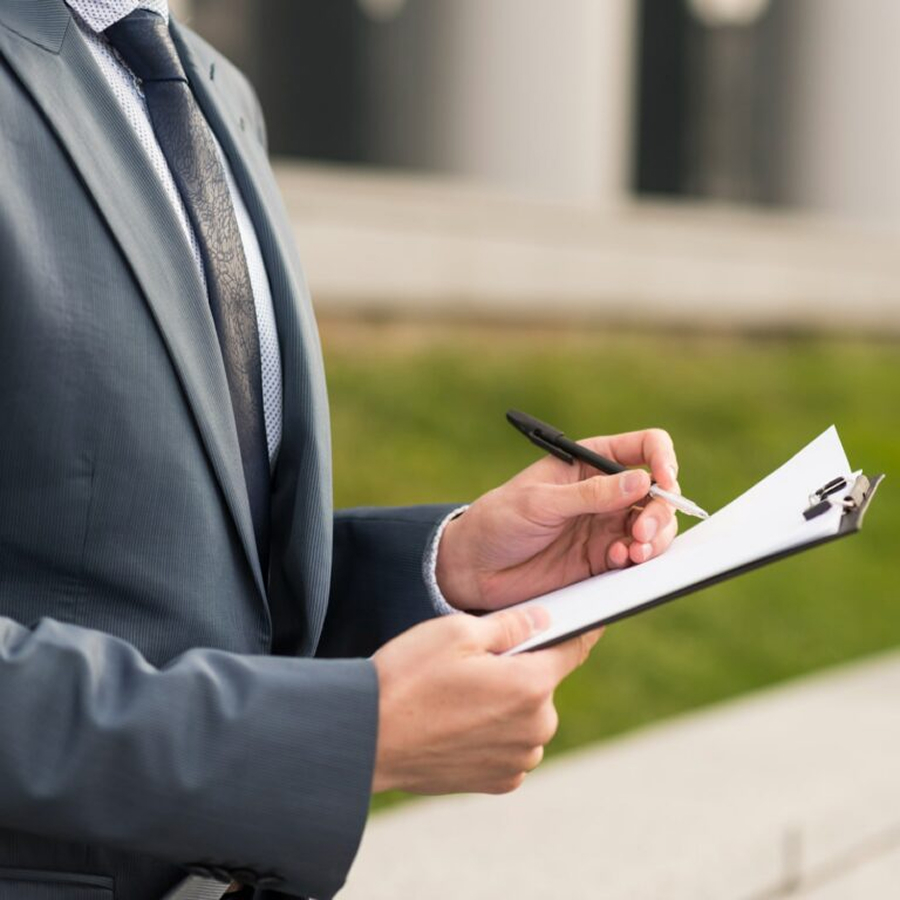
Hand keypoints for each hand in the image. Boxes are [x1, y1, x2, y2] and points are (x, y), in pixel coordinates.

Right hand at [371, 606, 600, 794]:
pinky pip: (510, 744)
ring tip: (456, 695)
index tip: (586, 622)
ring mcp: (518, 760)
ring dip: (505, 703)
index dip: (579, 630)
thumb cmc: (408, 679)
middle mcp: (536, 729)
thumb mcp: (456, 631)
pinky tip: (456, 722)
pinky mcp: (498, 782)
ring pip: (526, 715)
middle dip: (519, 669)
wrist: (365, 740)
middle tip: (472, 663)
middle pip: (543, 683)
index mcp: (531, 686)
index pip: (574, 649)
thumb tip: (544, 620)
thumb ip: (511, 624)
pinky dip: (493, 731)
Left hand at [436, 428, 679, 610]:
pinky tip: (617, 562)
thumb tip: (642, 481)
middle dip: (659, 511)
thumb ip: (590, 494)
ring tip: (636, 552)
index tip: (665, 480)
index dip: (663, 459)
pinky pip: (635, 557)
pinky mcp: (601, 560)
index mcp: (589, 462)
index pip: (643, 448)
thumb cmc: (498, 520)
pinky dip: (636, 560)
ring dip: (655, 539)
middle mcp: (604, 492)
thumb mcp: (540, 502)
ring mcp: (605, 527)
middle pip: (656, 493)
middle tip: (642, 532)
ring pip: (654, 527)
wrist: (472, 568)